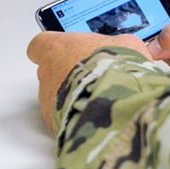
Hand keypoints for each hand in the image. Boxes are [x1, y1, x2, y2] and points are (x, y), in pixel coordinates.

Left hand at [27, 32, 149, 131]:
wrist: (115, 100)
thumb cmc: (114, 68)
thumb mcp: (127, 45)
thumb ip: (116, 45)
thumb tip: (123, 47)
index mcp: (58, 47)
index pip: (42, 44)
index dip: (56, 49)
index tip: (69, 52)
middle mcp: (47, 73)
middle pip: (50, 72)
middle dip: (70, 75)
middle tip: (95, 77)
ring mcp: (48, 100)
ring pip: (58, 98)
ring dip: (77, 98)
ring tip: (103, 99)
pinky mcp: (56, 124)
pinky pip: (65, 119)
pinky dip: (79, 117)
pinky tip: (100, 115)